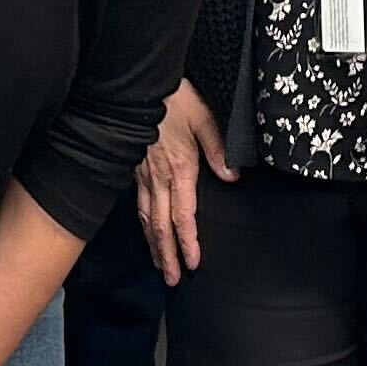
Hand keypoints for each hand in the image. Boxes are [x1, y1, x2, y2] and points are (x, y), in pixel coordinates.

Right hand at [138, 80, 231, 284]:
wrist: (136, 85)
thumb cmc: (173, 98)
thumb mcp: (203, 117)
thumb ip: (218, 149)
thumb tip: (233, 177)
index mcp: (179, 168)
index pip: (183, 215)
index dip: (188, 242)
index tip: (193, 264)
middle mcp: (158, 178)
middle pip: (161, 226)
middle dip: (168, 255)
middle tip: (173, 280)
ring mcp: (142, 175)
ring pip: (146, 218)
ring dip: (154, 245)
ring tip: (160, 265)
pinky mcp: (132, 169)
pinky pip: (137, 204)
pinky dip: (142, 224)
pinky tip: (146, 232)